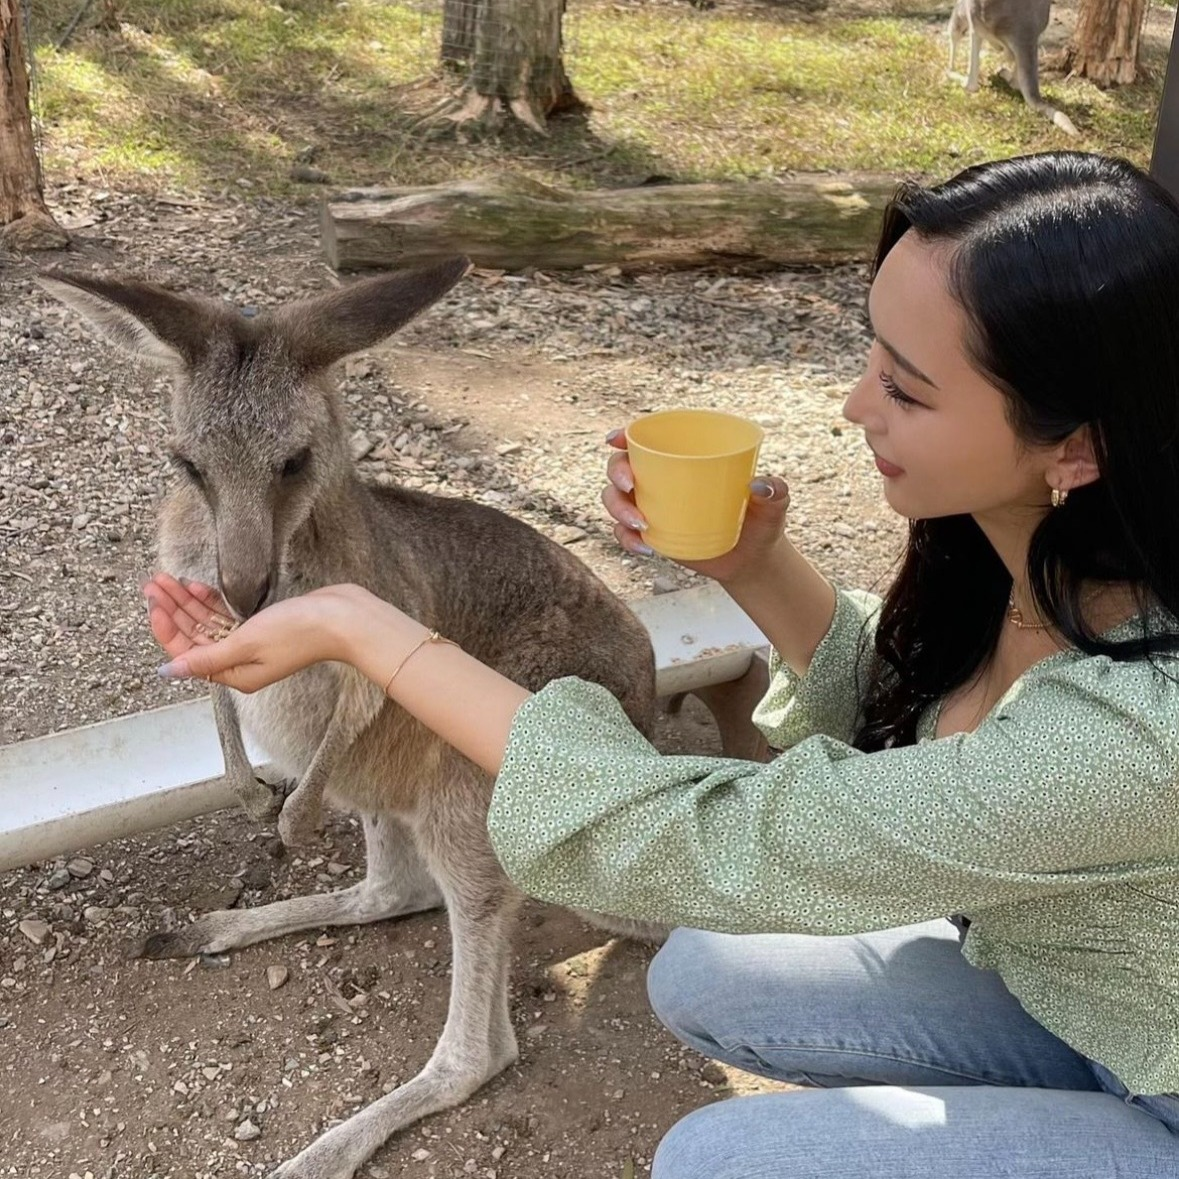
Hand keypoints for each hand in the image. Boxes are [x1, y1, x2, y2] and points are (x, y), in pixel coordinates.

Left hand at [143, 572, 359, 691]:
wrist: (341, 619)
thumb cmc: (300, 633)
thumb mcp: (246, 644)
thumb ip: (205, 657)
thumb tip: (169, 672)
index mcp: (234, 674)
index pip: (187, 653)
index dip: (167, 628)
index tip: (154, 603)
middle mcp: (239, 662)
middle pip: (194, 636)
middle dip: (172, 610)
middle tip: (153, 584)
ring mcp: (250, 644)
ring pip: (207, 624)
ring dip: (186, 603)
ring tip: (167, 579)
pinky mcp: (261, 627)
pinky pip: (225, 617)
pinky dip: (210, 602)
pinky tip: (196, 587)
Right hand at [600, 428, 791, 583]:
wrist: (753, 559)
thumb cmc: (762, 521)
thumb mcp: (774, 504)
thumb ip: (775, 491)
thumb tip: (758, 485)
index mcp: (684, 458)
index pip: (647, 440)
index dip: (624, 436)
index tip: (616, 438)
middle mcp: (660, 478)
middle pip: (620, 466)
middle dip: (617, 471)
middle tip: (632, 485)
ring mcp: (651, 507)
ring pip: (614, 499)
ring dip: (619, 509)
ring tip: (643, 525)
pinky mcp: (650, 535)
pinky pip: (624, 533)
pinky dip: (627, 539)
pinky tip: (646, 548)